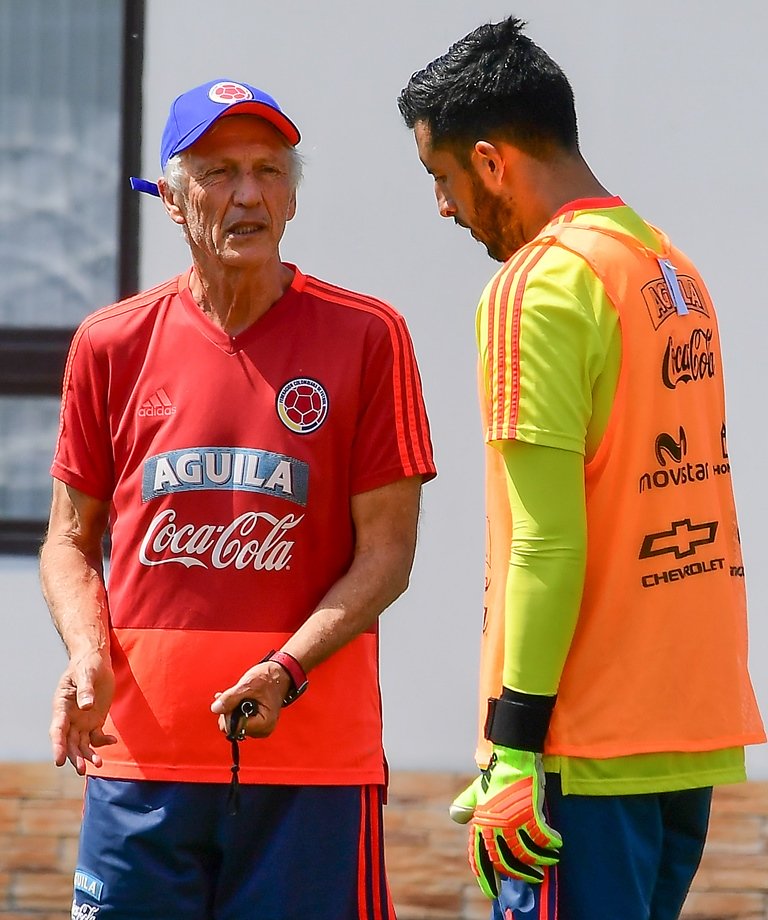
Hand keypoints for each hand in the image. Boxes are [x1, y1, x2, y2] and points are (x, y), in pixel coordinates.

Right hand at [50, 651, 115, 774]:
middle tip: (81, 770)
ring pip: (81, 744)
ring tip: (98, 764)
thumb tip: (86, 706)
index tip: (59, 760)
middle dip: (74, 757)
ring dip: (88, 755)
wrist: (97, 661)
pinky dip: (102, 742)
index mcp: (61, 706)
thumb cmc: (87, 664)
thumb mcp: (86, 674)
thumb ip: (85, 690)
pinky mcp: (94, 721)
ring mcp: (81, 721)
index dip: (57, 746)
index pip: (57, 729)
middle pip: (69, 742)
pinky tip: (113, 741)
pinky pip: (96, 736)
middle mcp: (69, 717)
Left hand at [211, 659, 291, 738]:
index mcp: (264, 724)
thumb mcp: (248, 685)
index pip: (234, 729)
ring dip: (231, 709)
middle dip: (229, 711)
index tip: (233, 699)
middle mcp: (262, 730)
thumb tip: (215, 709)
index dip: (229, 714)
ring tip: (237, 694)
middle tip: (236, 695)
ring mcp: (258, 727)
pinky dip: (234, 709)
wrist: (280, 673)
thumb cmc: (269, 678)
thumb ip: (231, 698)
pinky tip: (235, 698)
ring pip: (233, 725)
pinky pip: (237, 721)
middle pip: (232, 729)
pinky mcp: (255, 723)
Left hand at [449, 745, 560, 896]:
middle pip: (504, 861)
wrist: (513, 757)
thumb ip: (467, 804)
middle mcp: (494, 825)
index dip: (485, 877)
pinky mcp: (528, 813)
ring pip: (525, 852)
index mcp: (480, 822)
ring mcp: (511, 820)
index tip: (493, 892)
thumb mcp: (477, 791)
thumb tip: (456, 817)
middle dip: (519, 873)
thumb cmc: (496, 775)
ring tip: (549, 861)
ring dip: (539, 860)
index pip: (479, 857)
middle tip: (532, 878)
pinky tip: (557, 842)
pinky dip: (550, 842)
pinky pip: (541, 837)